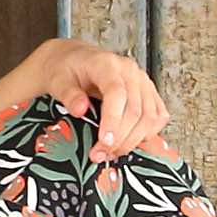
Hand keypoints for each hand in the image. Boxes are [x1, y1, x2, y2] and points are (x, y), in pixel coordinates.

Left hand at [38, 38, 170, 162]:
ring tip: (111, 152)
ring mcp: (142, 82)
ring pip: (150, 117)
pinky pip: (158, 116)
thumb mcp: (58, 81)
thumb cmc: (66, 69)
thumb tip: (80, 109)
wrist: (74, 61)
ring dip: (133, 141)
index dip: (113, 121)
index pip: (117, 94)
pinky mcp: (148, 93)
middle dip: (120, 139)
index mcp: (107, 65)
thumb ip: (68, 95)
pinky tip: (129, 142)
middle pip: (135, 110)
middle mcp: (129, 72)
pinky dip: (147, 133)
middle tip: (100, 154)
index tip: (104, 143)